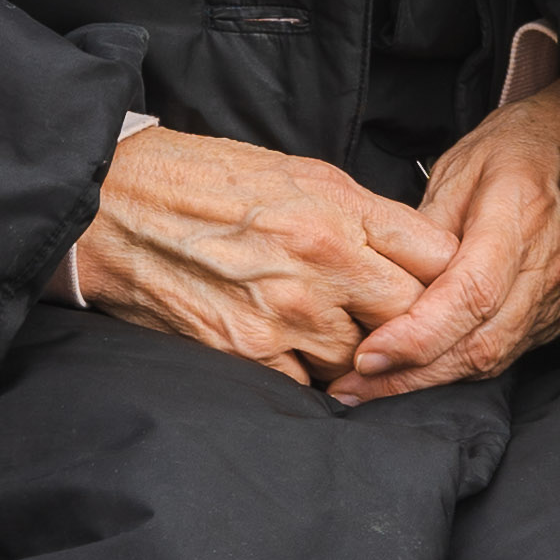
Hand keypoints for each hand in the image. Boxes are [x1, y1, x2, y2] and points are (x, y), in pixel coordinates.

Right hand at [68, 128, 452, 384]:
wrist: (114, 205)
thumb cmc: (207, 181)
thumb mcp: (302, 174)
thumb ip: (365, 216)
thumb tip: (419, 251)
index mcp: (340, 211)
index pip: (438, 259)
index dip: (445, 276)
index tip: (436, 284)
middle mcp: (321, 264)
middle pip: (411, 315)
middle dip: (409, 321)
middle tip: (392, 320)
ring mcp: (285, 315)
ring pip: (362, 359)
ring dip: (357, 354)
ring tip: (333, 333)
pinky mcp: (246, 354)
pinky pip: (307, 386)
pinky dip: (308, 376)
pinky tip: (294, 354)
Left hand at [329, 83, 559, 398]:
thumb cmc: (516, 147)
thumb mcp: (458, 168)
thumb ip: (424, 231)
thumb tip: (386, 283)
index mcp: (519, 218)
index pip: (470, 294)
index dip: (418, 335)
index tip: (368, 356)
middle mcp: (548, 266)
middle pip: (481, 342)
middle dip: (412, 375)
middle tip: (351, 388)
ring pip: (494, 357)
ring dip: (431, 380)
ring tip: (374, 389)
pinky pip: (509, 352)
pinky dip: (461, 367)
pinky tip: (422, 371)